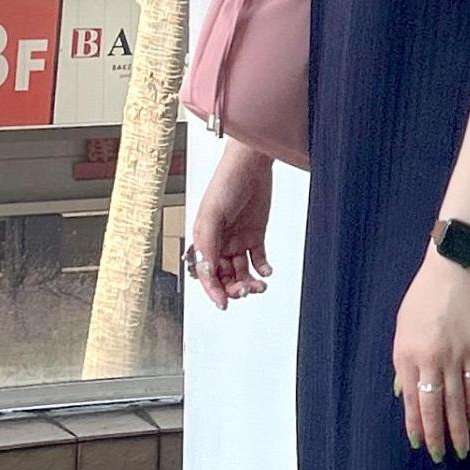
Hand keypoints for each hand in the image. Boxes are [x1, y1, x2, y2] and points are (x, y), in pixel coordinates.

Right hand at [188, 141, 274, 309]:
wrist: (251, 165)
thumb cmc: (225, 183)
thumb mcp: (211, 216)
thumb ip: (207, 246)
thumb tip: (207, 273)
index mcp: (203, 240)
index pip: (206, 273)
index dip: (213, 290)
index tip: (223, 303)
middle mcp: (219, 243)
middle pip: (224, 277)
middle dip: (234, 288)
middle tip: (246, 290)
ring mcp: (237, 240)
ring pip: (241, 272)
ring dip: (250, 282)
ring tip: (260, 285)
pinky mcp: (255, 235)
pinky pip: (258, 259)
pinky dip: (263, 268)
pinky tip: (267, 270)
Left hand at [392, 243, 469, 460]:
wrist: (453, 269)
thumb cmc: (424, 295)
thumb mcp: (402, 326)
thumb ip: (402, 362)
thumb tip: (401, 392)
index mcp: (405, 354)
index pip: (410, 400)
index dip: (414, 424)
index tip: (418, 443)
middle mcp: (428, 360)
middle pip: (432, 407)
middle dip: (435, 435)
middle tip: (439, 455)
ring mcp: (453, 357)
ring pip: (455, 402)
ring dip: (458, 429)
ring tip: (460, 449)